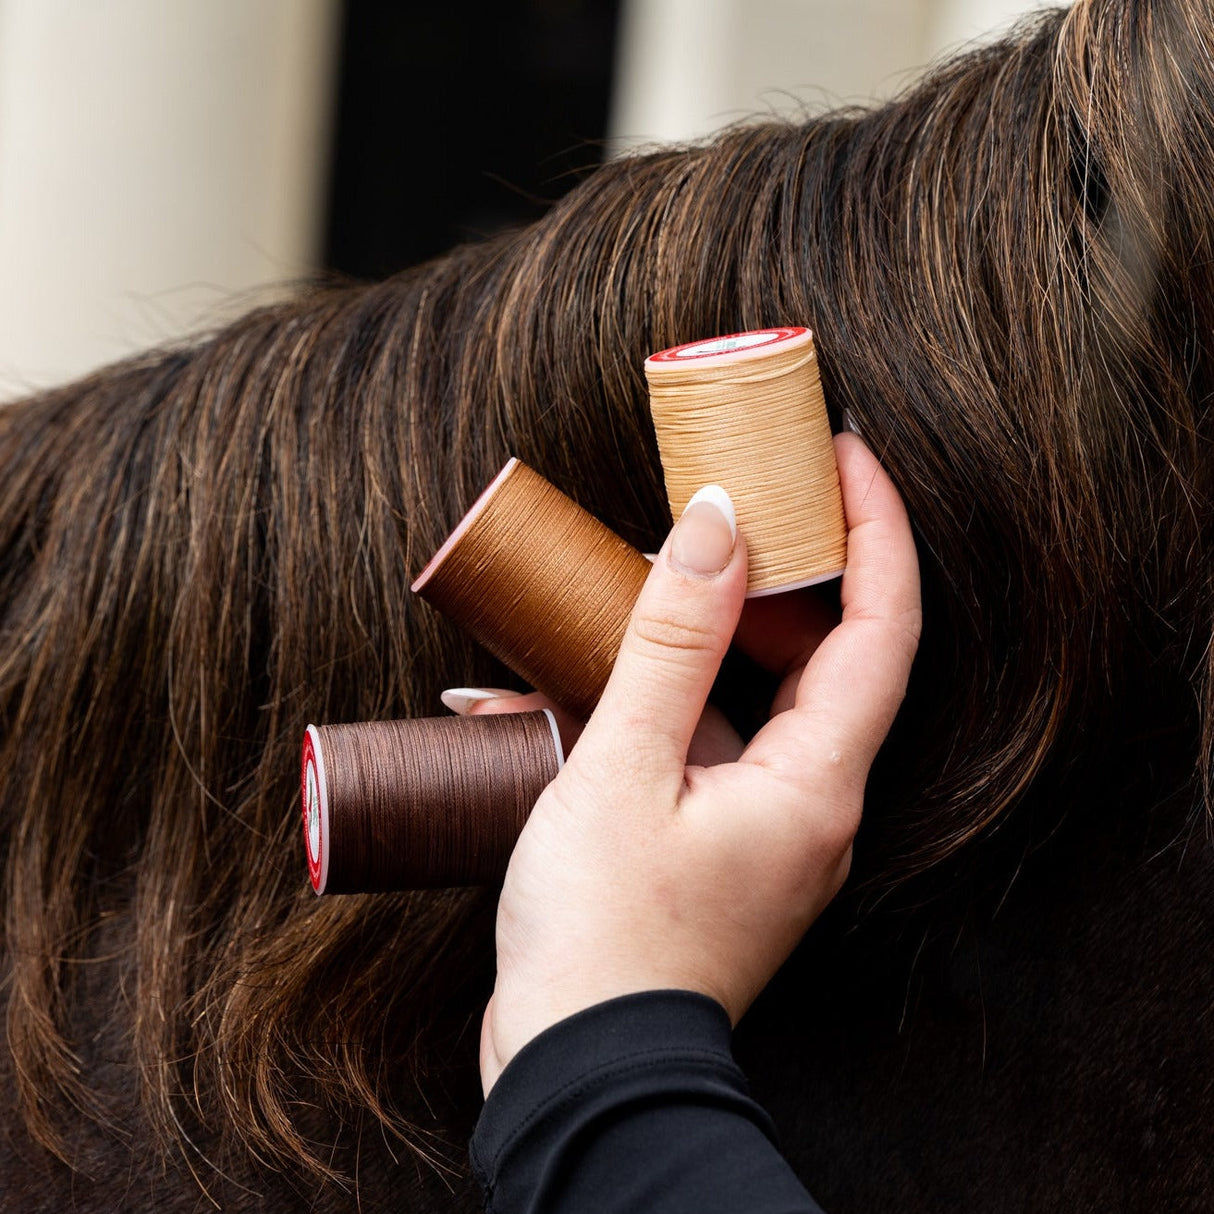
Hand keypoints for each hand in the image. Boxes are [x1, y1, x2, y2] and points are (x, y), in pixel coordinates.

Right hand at [474, 434, 920, 1093]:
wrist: (580, 1073)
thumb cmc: (602, 937)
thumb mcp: (624, 767)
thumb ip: (673, 638)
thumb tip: (715, 524)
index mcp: (816, 780)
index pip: (884, 624)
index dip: (876, 526)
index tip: (841, 453)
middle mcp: (810, 800)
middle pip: (823, 650)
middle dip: (780, 565)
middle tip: (727, 493)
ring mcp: (764, 823)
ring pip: (746, 695)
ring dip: (685, 637)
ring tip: (611, 587)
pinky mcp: (714, 840)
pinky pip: (694, 744)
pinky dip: (636, 708)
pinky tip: (532, 698)